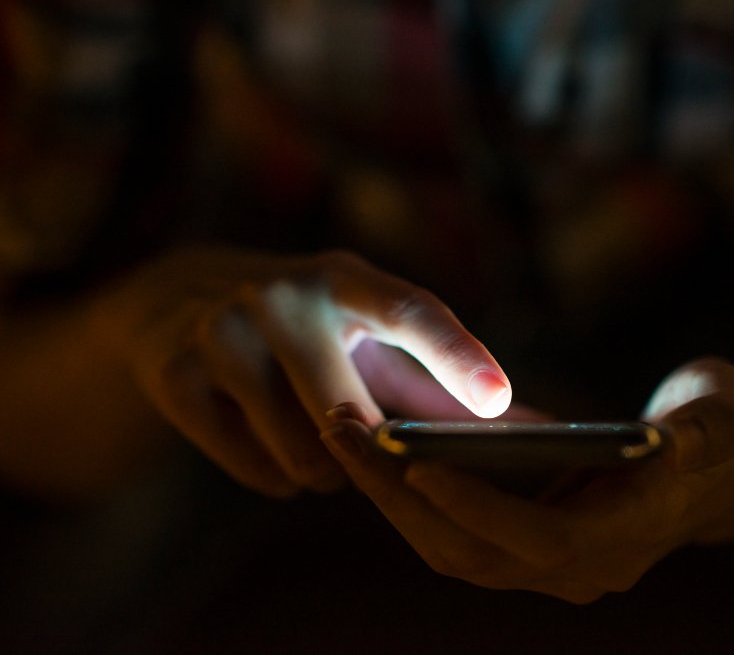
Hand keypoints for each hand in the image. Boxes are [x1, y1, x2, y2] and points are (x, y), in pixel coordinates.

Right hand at [97, 247, 510, 496]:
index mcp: (346, 278)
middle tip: (369, 445)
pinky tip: (265, 441)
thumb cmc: (310, 332)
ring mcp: (221, 329)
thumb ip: (444, 381)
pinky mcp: (173, 373)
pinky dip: (273, 475)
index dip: (457, 357)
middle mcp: (282, 292)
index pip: (411, 311)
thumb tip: (540, 425)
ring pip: (302, 453)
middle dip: (368, 452)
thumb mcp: (370, 337)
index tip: (498, 403)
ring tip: (312, 437)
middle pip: (348, 414)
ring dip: (322, 470)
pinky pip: (253, 468)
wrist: (174, 304)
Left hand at [320, 358, 733, 602]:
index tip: (416, 461)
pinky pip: (454, 534)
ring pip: (452, 548)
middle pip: (473, 551)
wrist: (723, 469)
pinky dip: (411, 496)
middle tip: (343, 427)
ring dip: (392, 495)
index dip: (478, 507)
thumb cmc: (723, 428)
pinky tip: (376, 445)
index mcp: (631, 533)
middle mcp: (584, 566)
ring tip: (343, 428)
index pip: (541, 539)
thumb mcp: (725, 413)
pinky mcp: (528, 546)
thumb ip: (707, 431)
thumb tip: (673, 442)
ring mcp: (552, 565)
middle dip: (402, 494)